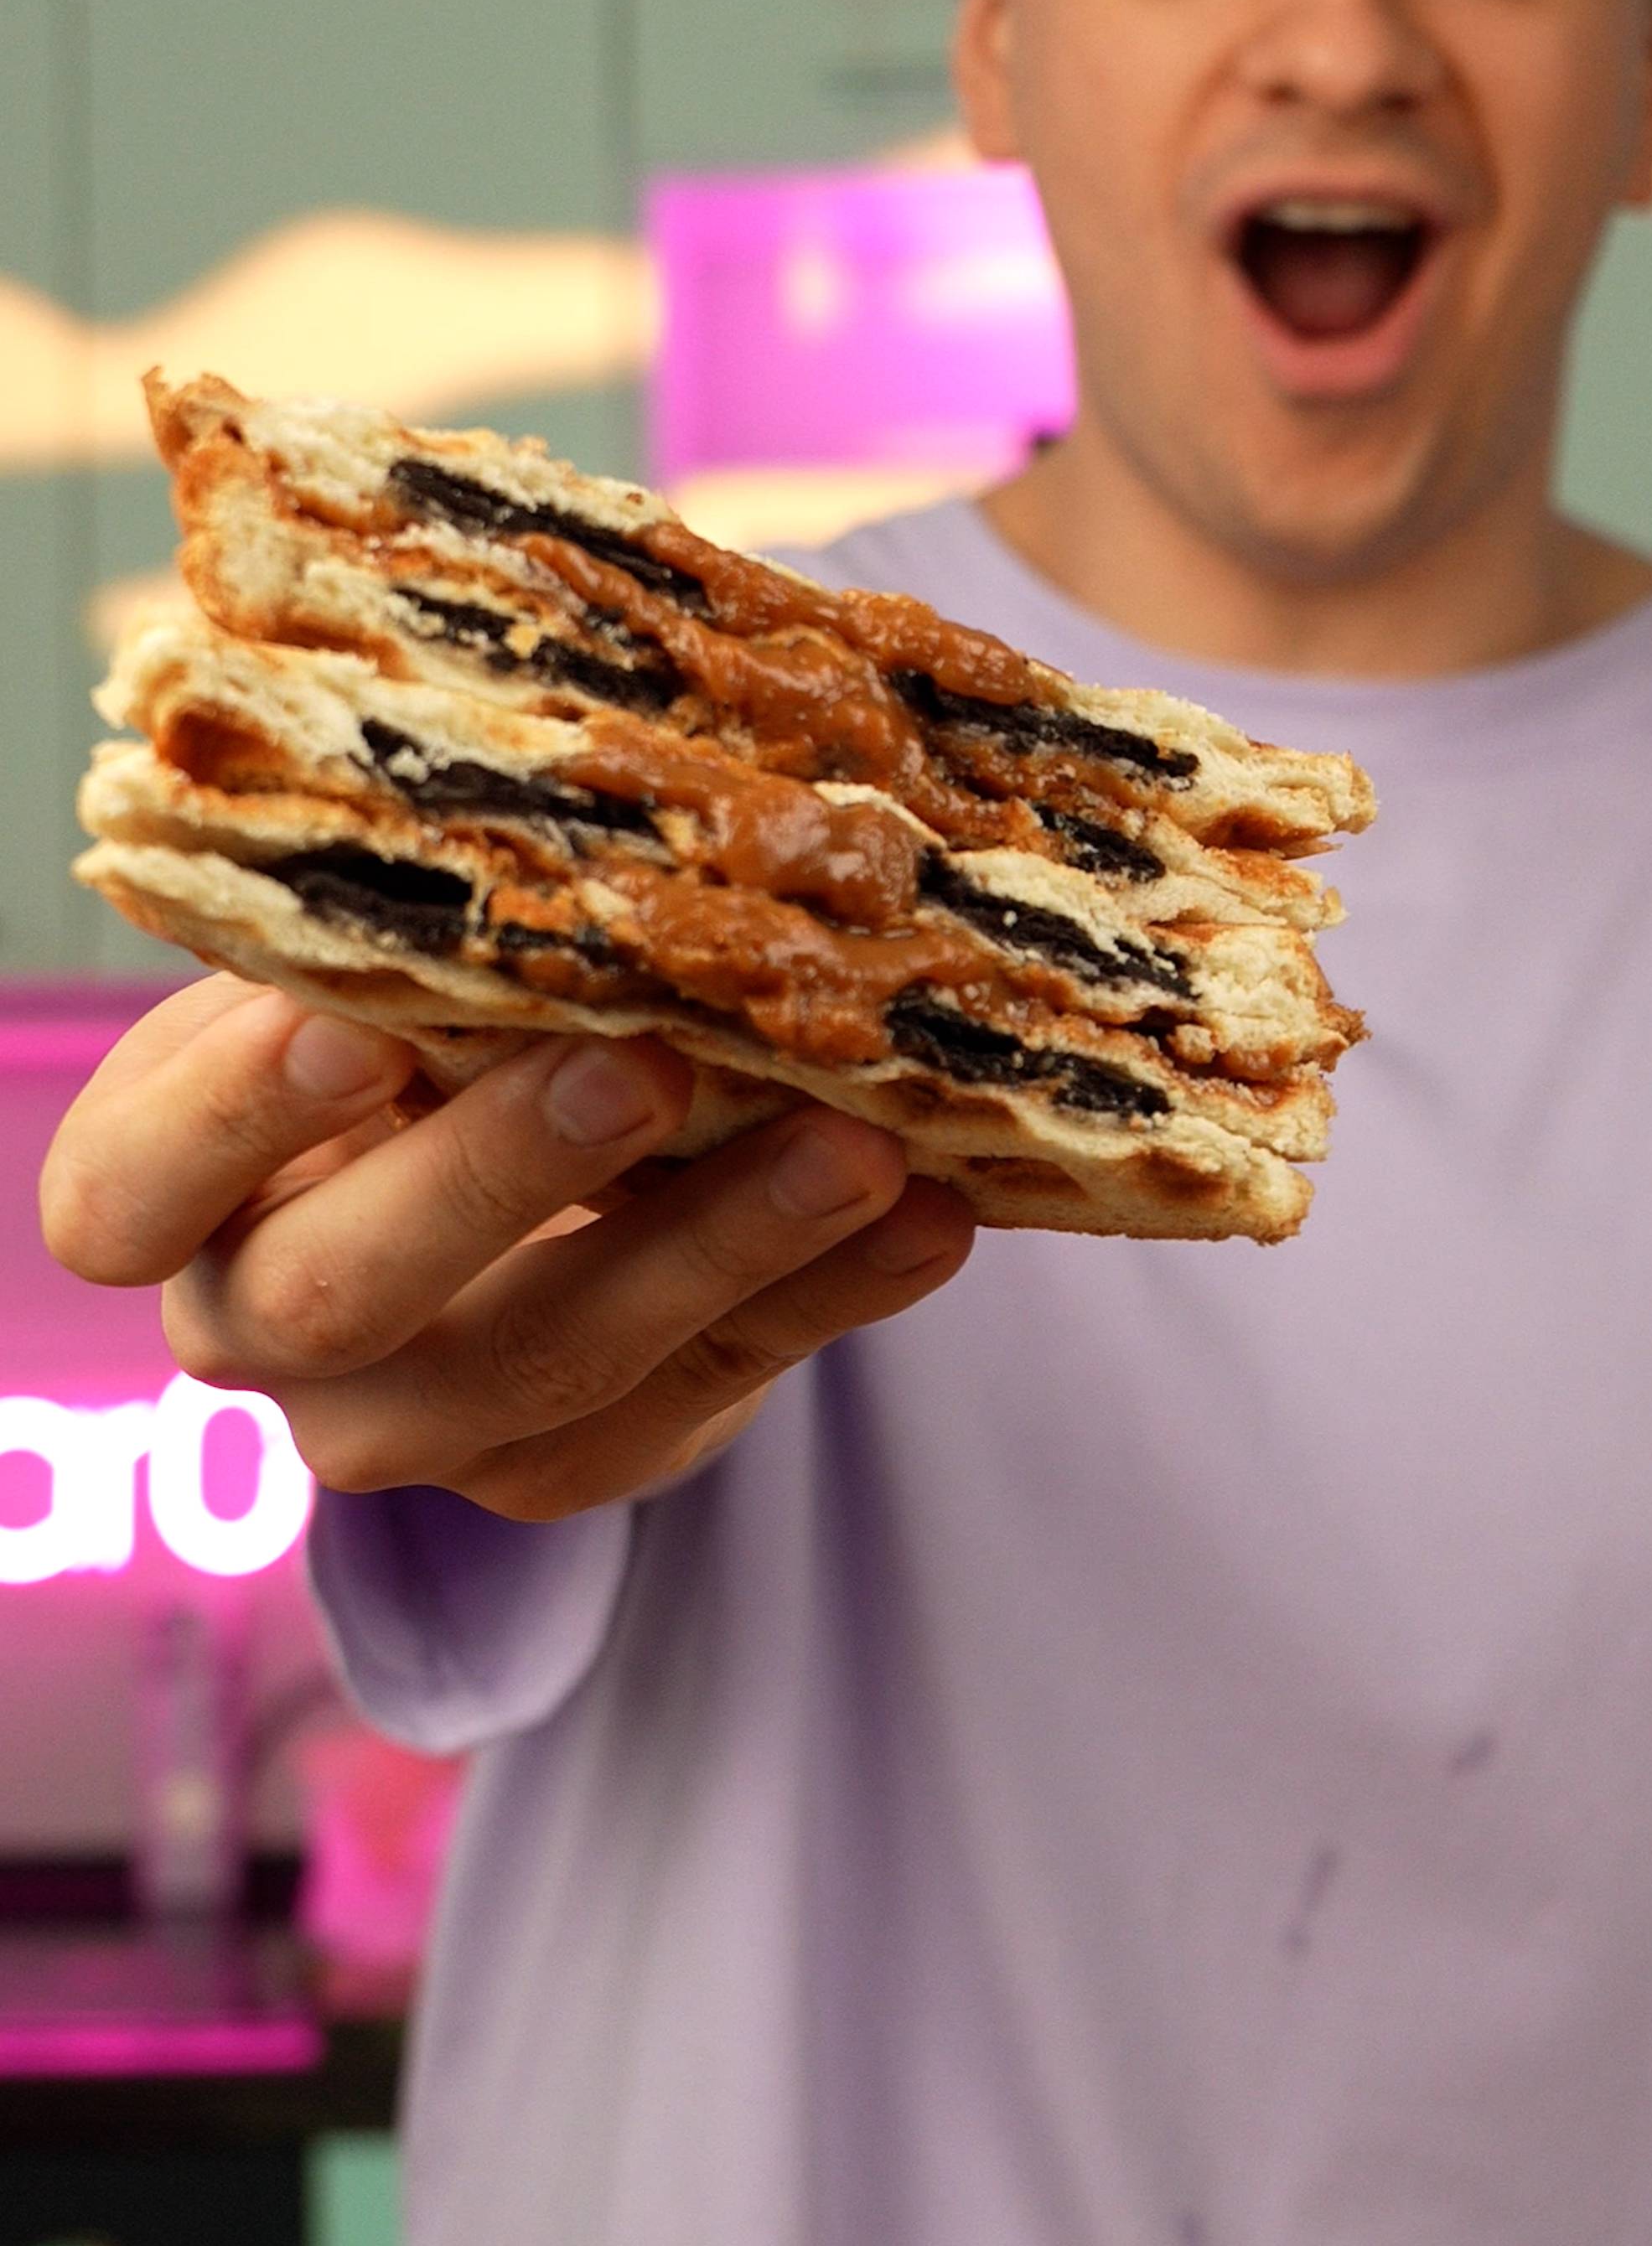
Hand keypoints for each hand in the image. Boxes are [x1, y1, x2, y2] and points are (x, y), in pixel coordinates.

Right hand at [41, 977, 975, 1518]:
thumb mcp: (378, 964)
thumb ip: (424, 921)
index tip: (349, 1022)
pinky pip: (710, 1392)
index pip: (125, 1195)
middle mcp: (266, 1330)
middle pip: (345, 1293)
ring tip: (862, 1142)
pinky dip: (832, 1295)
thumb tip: (582, 778)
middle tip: (642, 1065)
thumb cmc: (415, 1011)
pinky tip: (931, 1210)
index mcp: (167, 1191)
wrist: (504, 1177)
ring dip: (720, 1243)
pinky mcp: (573, 1467)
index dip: (224, 1119)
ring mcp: (423, 1425)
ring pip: (553, 1363)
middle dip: (500, 1176)